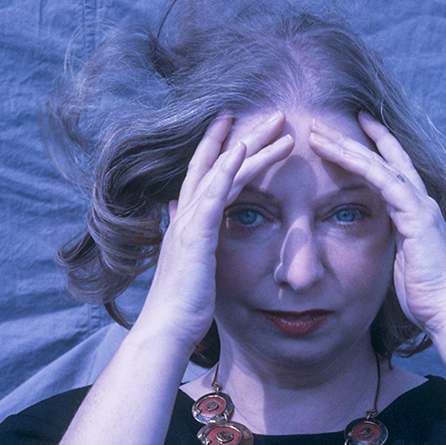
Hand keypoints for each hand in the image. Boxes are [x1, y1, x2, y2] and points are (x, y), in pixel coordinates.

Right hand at [137, 111, 293, 350]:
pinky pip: (212, 194)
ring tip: (279, 123)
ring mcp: (187, 224)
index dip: (222, 149)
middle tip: (270, 113)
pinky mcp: (194, 236)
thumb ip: (190, 240)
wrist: (166, 331)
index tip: (240, 127)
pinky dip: (227, 169)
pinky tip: (243, 149)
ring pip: (219, 172)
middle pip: (212, 163)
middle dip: (239, 135)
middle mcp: (184, 216)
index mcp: (187, 225)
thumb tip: (182, 217)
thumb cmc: (182, 309)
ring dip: (248, 144)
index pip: (204, 176)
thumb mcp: (191, 268)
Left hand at [308, 113, 445, 339]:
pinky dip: (361, 164)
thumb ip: (390, 246)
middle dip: (355, 138)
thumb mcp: (401, 265)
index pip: (393, 172)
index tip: (350, 133)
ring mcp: (421, 207)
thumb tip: (373, 245)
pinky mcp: (417, 217)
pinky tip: (339, 152)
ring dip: (347, 147)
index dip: (373, 150)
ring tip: (317, 133)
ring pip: (380, 165)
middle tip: (325, 121)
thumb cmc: (426, 298)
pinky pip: (385, 182)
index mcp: (418, 214)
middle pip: (386, 159)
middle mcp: (422, 203)